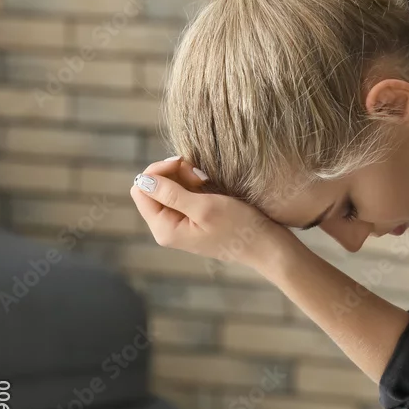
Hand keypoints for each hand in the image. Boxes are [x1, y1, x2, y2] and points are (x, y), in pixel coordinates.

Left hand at [129, 157, 291, 269]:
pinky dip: (194, 185)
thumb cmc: (240, 227)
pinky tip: (209, 186)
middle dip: (173, 174)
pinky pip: (183, 194)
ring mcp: (180, 224)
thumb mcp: (205, 207)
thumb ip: (171, 193)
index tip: (183, 164)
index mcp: (165, 229)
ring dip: (185, 178)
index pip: (141, 189)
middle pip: (153, 188)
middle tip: (199, 175)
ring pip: (168, 188)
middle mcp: (167, 228)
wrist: (267, 245)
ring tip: (206, 181)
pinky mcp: (193, 219)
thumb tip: (143, 179)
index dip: (157, 171)